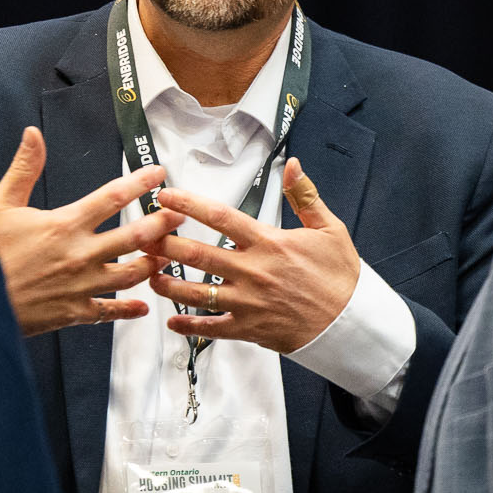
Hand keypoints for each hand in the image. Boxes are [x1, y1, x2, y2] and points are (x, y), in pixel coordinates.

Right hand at [0, 127, 183, 335]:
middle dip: (163, 224)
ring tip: (167, 255)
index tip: (160, 174)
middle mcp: (79, 255)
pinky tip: (143, 306)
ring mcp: (80, 286)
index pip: (112, 197)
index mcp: (64, 224)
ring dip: (153, 264)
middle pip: (135, 236)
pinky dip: (128, 309)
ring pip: (131, 275)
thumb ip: (24, 169)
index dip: (140, 183)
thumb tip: (33, 134)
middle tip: (180, 216)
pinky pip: (109, 311)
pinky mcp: (73, 312)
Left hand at [148, 157, 359, 353]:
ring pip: (197, 292)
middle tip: (142, 235)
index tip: (165, 196)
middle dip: (166, 244)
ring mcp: (248, 302)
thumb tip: (291, 164)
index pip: (221, 218)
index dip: (189, 205)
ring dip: (168, 284)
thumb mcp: (329, 228)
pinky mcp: (249, 328)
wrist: (350, 323)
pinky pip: (212, 328)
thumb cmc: (340, 274)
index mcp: (269, 242)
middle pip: (198, 255)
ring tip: (147, 274)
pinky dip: (189, 325)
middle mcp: (253, 271)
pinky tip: (171, 321)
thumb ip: (304, 196)